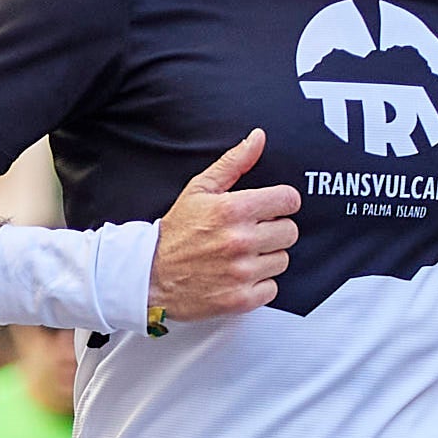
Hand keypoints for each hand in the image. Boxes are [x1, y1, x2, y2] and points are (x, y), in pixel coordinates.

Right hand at [146, 130, 298, 320]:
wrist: (148, 277)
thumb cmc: (175, 234)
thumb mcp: (199, 190)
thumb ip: (233, 163)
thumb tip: (258, 138)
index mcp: (233, 209)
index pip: (288, 200)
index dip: (280, 203)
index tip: (269, 209)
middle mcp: (240, 240)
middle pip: (290, 231)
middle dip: (274, 231)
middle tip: (251, 235)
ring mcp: (241, 271)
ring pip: (282, 260)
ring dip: (266, 258)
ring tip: (242, 257)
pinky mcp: (240, 298)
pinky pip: (272, 288)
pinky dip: (259, 285)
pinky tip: (239, 277)